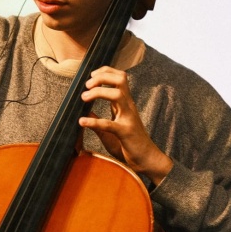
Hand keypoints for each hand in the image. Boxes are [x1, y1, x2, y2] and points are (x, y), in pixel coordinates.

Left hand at [78, 66, 171, 184]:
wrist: (148, 161)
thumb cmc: (130, 144)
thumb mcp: (111, 130)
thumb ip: (99, 121)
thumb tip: (85, 112)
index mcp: (125, 104)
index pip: (119, 78)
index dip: (105, 71)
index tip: (91, 75)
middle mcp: (128, 107)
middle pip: (120, 80)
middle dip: (102, 77)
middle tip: (87, 85)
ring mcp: (129, 118)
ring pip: (118, 95)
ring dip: (99, 92)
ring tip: (84, 97)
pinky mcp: (126, 133)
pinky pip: (110, 124)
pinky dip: (94, 121)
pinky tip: (82, 122)